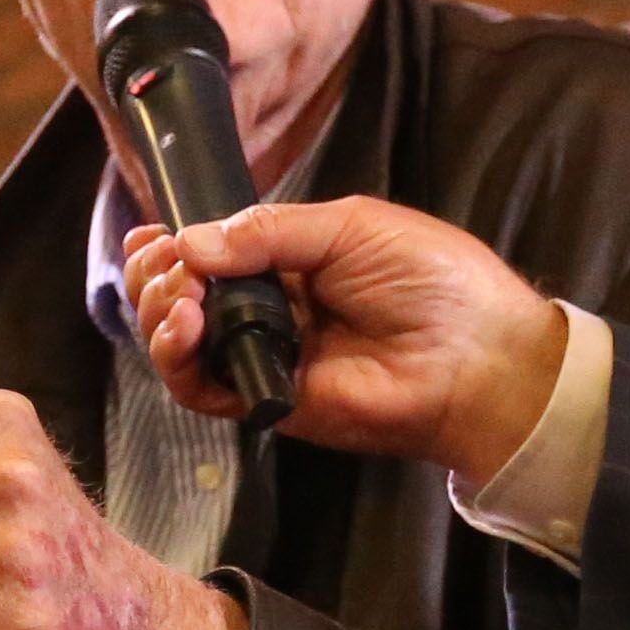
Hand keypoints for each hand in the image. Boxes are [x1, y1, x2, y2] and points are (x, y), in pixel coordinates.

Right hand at [121, 198, 567, 486]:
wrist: (477, 358)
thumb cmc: (433, 282)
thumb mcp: (349, 227)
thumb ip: (268, 231)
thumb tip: (191, 242)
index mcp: (290, 260)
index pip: (209, 252)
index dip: (173, 243)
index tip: (152, 232)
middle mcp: (270, 309)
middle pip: (181, 296)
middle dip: (157, 275)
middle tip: (164, 262)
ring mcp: (264, 357)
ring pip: (179, 343)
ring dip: (159, 312)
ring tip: (178, 295)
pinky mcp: (266, 402)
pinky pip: (201, 389)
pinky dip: (178, 359)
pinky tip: (187, 326)